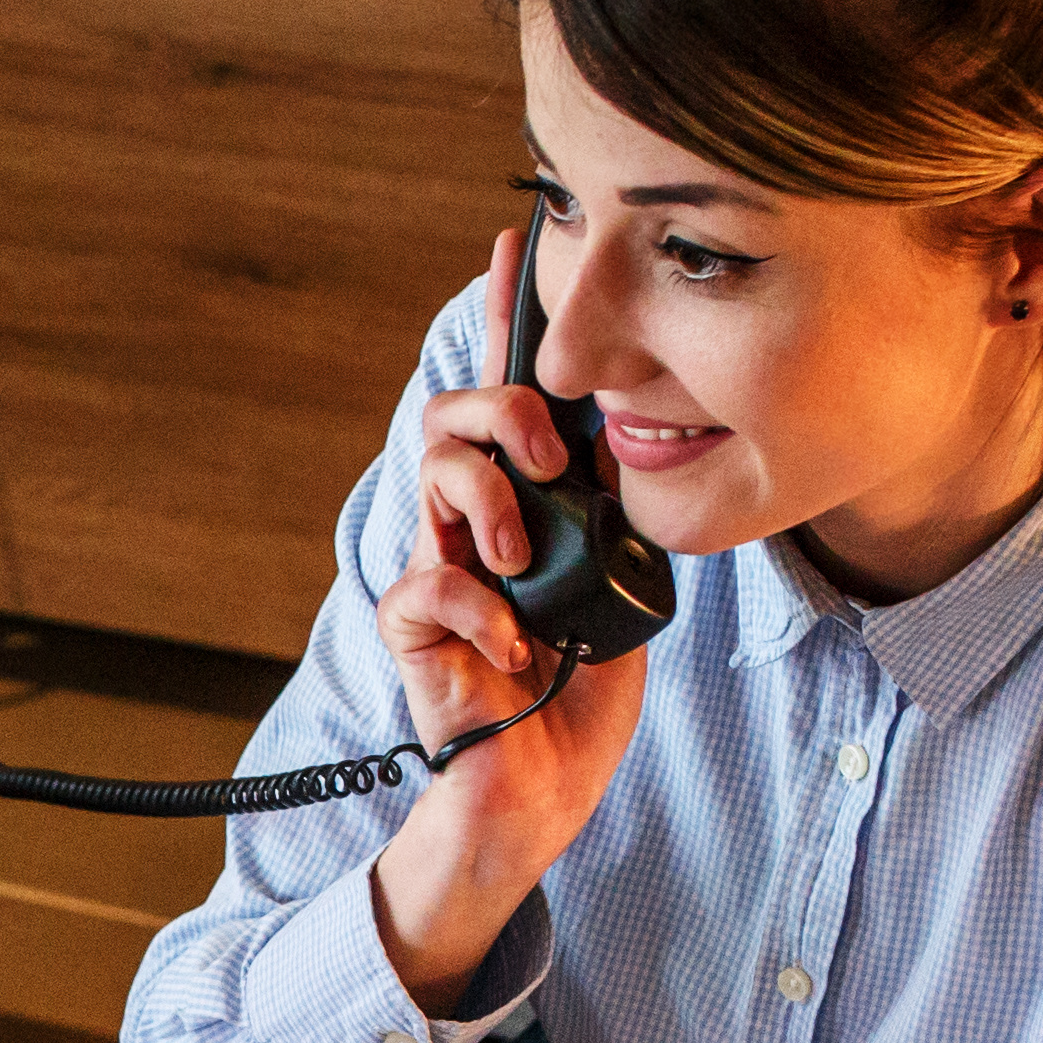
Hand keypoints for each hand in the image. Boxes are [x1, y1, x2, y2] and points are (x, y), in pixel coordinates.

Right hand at [372, 235, 646, 998]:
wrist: (539, 798)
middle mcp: (475, 529)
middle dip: (505, 412)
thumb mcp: (626, 593)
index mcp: (529, 510)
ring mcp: (440, 575)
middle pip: (457, 416)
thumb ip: (617, 521)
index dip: (506, 319)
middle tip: (554, 461)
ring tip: (526, 561)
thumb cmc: (576, 703)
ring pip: (436, 476)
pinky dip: (476, 609)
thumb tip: (627, 448)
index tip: (517, 244)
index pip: (512, 398)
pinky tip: (513, 650)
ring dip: (491, 502)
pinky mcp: (415, 635)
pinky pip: (423, 583)